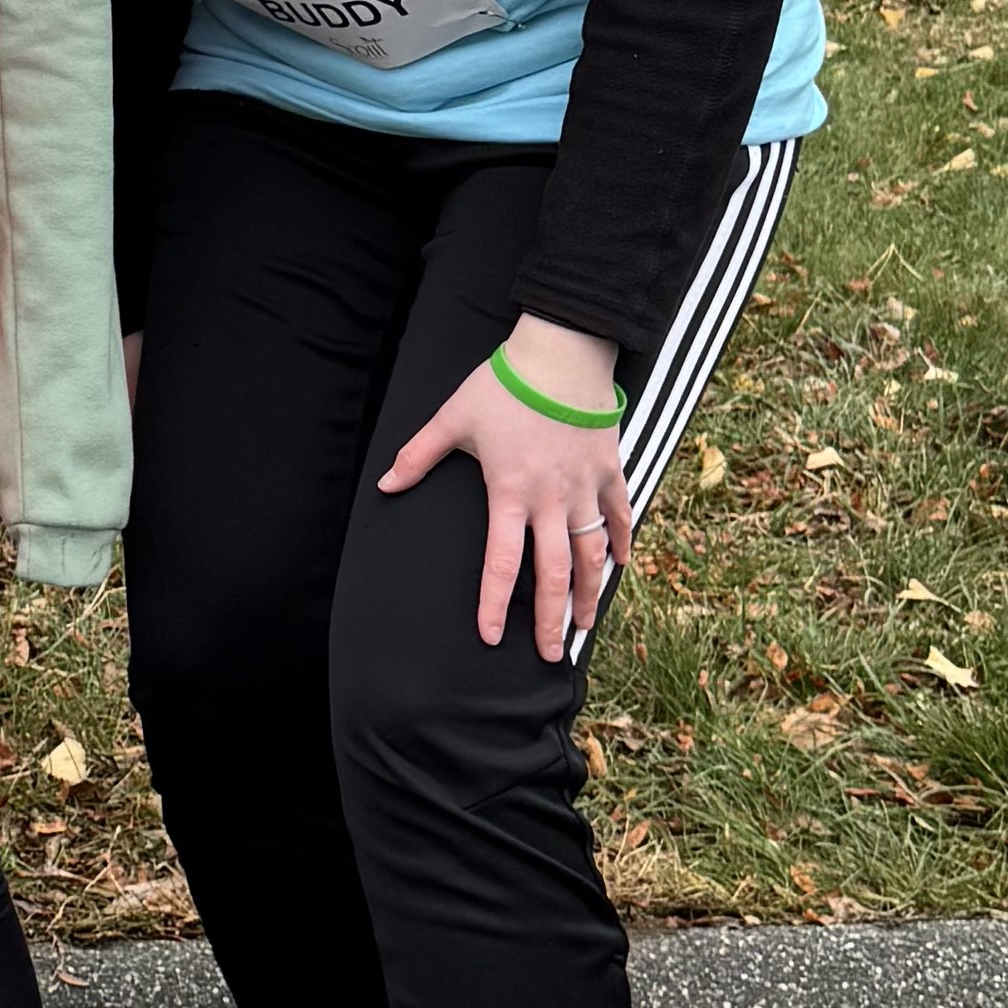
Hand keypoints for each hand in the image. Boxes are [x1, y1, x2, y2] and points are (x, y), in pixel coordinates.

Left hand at [376, 312, 631, 662]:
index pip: (499, 564)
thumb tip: (385, 484)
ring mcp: (585, 486)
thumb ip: (418, 456)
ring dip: (589, 594)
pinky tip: (620, 568)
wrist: (561, 351)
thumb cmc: (504, 385)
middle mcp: (550, 499)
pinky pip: (621, 515)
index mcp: (509, 493)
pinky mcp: (610, 469)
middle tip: (549, 656)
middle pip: (553, 574)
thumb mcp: (452, 419)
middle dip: (551, 620)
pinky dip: (623, 543)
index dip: (493, 605)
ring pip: (592, 554)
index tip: (490, 637)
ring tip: (584, 626)